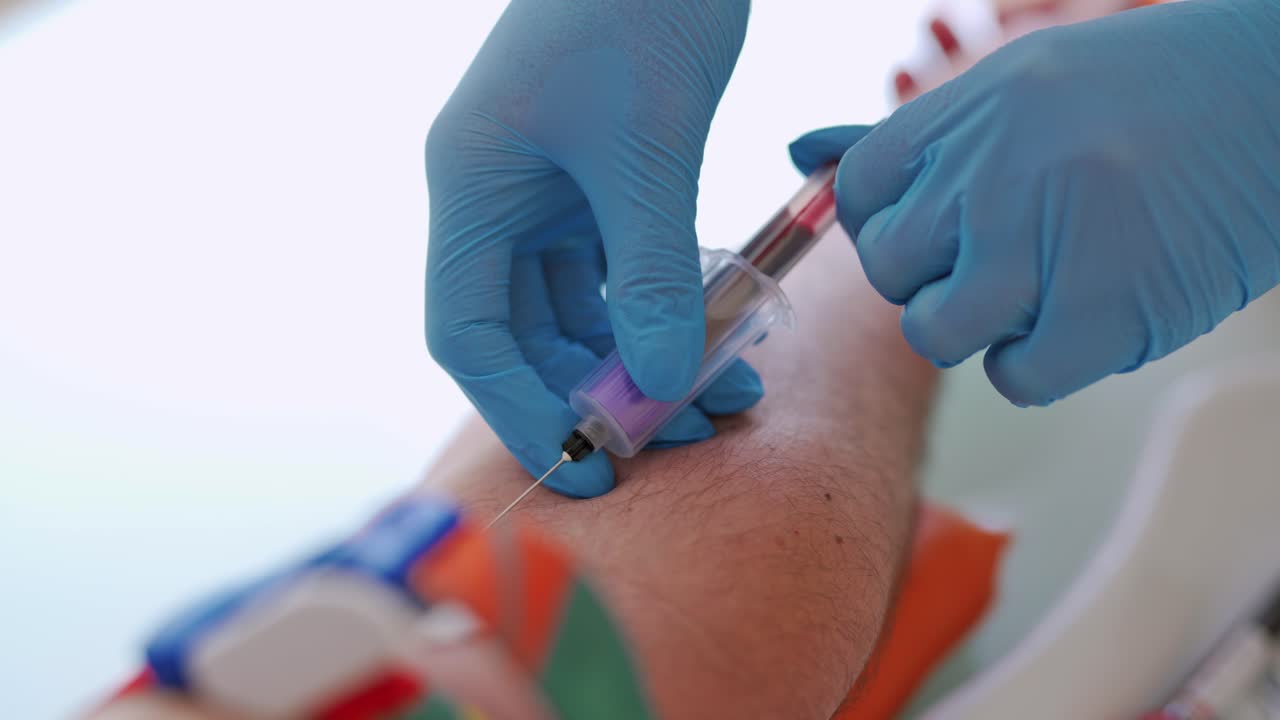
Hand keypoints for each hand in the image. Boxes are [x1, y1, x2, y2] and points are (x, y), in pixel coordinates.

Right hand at [425, 0, 757, 496]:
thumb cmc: (638, 4)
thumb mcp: (648, 144)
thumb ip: (654, 268)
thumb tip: (666, 382)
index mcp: (472, 188)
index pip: (469, 333)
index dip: (520, 411)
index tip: (588, 468)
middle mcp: (499, 200)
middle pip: (528, 333)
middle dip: (599, 392)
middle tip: (678, 437)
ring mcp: (551, 192)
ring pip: (584, 311)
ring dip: (646, 359)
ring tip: (726, 401)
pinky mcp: (604, 183)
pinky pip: (626, 273)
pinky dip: (669, 312)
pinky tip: (727, 342)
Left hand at [791, 0, 1279, 405]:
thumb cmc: (1145, 97)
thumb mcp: (1018, 87)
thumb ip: (908, 138)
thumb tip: (799, 151)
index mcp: (964, 112)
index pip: (860, 193)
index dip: (891, 223)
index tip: (939, 226)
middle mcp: (989, 173)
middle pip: (890, 270)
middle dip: (935, 277)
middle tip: (1003, 255)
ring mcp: (1040, 243)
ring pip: (936, 331)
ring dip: (980, 325)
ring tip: (1042, 286)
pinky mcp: (1098, 312)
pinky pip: (1014, 375)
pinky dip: (1040, 362)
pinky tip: (1084, 315)